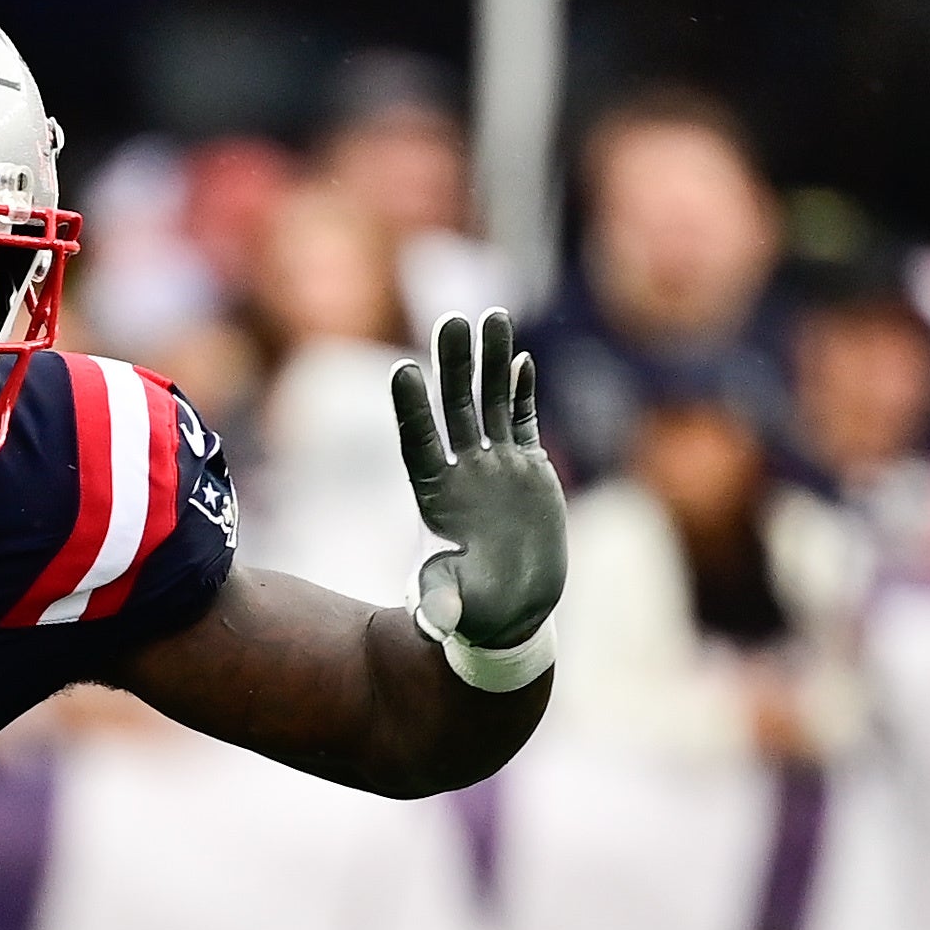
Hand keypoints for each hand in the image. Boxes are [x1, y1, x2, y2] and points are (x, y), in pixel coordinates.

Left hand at [392, 311, 566, 653]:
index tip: (402, 371)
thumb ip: (440, 601)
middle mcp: (462, 473)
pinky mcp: (527, 470)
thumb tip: (433, 613)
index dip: (411, 410)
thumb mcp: (452, 607)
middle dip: (453, 365)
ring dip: (490, 361)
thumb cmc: (472, 610)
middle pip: (454, 409)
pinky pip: (524, 422)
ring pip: (492, 403)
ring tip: (491, 316)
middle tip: (451, 319)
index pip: (419, 444)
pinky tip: (520, 358)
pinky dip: (523, 392)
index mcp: (436, 498)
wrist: (510, 610)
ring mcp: (495, 467)